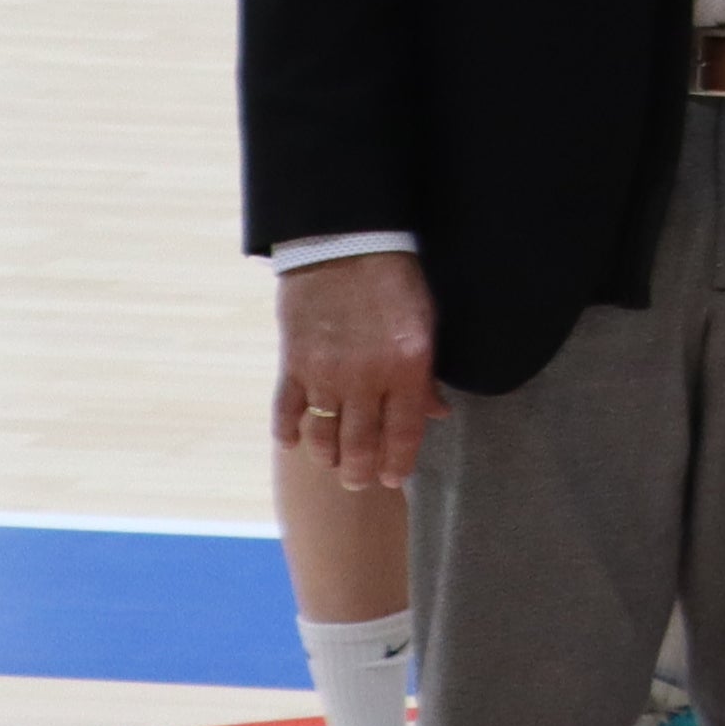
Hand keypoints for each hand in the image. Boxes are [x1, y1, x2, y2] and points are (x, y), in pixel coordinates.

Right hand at [277, 254, 443, 492]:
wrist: (344, 243)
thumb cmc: (394, 281)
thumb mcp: (426, 322)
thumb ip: (426, 374)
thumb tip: (437, 414)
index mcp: (407, 366)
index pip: (404, 433)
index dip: (399, 463)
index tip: (396, 480)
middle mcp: (366, 376)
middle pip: (361, 445)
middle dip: (361, 472)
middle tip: (361, 482)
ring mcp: (325, 372)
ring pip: (324, 436)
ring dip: (328, 458)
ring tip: (334, 465)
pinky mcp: (294, 362)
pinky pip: (287, 411)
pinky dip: (290, 431)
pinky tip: (295, 441)